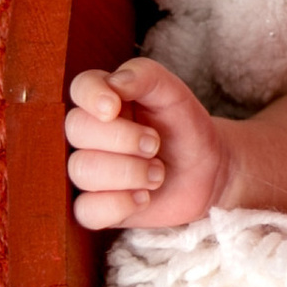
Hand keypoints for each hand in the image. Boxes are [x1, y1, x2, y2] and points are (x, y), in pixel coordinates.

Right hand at [65, 57, 226, 232]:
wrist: (208, 171)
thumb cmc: (184, 128)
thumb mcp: (174, 94)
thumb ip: (145, 76)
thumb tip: (113, 83)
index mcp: (104, 100)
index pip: (79, 89)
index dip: (91, 97)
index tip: (114, 107)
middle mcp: (89, 134)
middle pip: (77, 129)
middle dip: (123, 139)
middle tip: (155, 145)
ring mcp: (89, 172)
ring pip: (82, 170)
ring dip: (129, 173)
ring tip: (158, 173)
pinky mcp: (95, 207)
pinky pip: (86, 210)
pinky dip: (119, 204)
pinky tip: (144, 197)